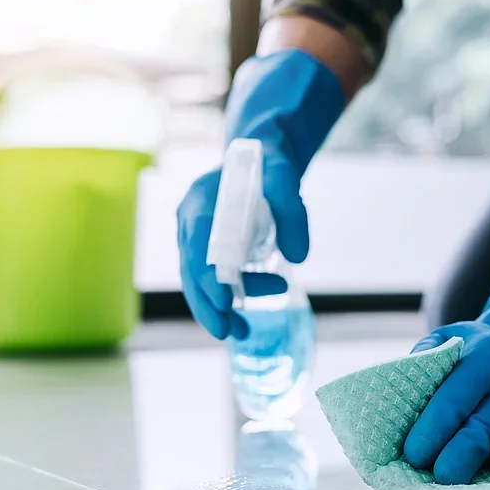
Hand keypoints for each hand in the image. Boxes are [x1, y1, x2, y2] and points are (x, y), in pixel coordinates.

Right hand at [176, 50, 343, 338]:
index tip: (224, 302)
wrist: (259, 157)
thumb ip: (292, 212)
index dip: (207, 277)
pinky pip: (209, 279)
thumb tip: (298, 257)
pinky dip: (224, 300)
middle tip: (228, 333)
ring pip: (196, 280)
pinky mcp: (207, 248)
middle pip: (190, 270)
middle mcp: (191, 221)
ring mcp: (195, 236)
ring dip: (215, 309)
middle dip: (207, 305)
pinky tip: (242, 320)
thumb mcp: (284, 178)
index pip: (198, 246)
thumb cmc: (268, 164)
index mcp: (202, 202)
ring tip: (241, 333)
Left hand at [403, 322, 489, 484]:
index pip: (454, 399)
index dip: (434, 427)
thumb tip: (398, 392)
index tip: (413, 455)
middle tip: (443, 476)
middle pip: (484, 426)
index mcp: (482, 360)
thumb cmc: (475, 350)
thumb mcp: (450, 338)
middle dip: (463, 454)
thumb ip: (425, 356)